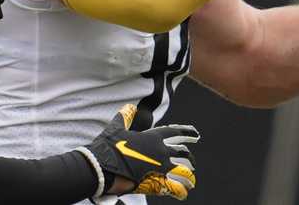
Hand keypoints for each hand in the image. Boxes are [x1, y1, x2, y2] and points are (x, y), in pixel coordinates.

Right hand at [76, 104, 198, 200]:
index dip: (187, 132)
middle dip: (189, 158)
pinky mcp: (157, 183)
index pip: (175, 132)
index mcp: (153, 137)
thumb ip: (124, 116)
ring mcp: (161, 168)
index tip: (196, 134)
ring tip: (191, 181)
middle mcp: (161, 152)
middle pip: (183, 153)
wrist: (102, 167)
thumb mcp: (116, 128)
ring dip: (189, 177)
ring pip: (184, 172)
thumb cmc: (108, 147)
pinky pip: (175, 188)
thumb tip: (129, 106)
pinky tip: (183, 193)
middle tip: (193, 162)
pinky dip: (181, 191)